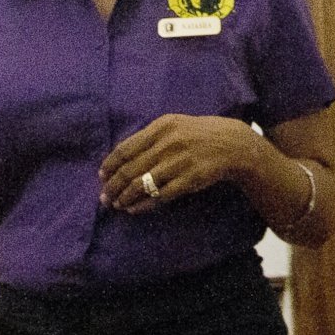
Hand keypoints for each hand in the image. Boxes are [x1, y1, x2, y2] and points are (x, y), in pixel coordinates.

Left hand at [101, 114, 262, 212]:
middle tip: (104, 197)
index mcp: (161, 126)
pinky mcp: (190, 179)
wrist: (232, 144)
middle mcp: (168, 142)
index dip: (110, 165)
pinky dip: (144, 205)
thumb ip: (149, 138)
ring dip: (126, 197)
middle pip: (130, 169)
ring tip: (118, 205)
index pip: (125, 148)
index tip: (101, 176)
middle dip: (113, 186)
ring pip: (142, 184)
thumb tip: (120, 157)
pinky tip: (135, 209)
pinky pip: (160, 196)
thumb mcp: (174, 125)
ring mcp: (179, 161)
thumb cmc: (198, 134)